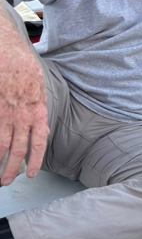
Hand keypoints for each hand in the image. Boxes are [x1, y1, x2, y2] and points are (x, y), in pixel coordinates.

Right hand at [0, 48, 48, 185]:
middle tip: (5, 182)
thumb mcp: (40, 91)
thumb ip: (39, 113)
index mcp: (38, 112)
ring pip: (1, 146)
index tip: (31, 174)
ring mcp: (6, 115)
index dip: (35, 160)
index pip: (39, 142)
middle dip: (11, 169)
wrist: (10, 56)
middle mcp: (22, 117)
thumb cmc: (26, 71)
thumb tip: (42, 132)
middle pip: (18, 149)